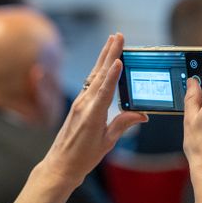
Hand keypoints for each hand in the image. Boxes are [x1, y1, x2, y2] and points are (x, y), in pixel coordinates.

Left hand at [40, 33, 147, 186]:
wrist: (60, 166)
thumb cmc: (83, 158)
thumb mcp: (107, 143)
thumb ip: (122, 125)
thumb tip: (141, 114)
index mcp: (92, 116)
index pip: (105, 90)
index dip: (113, 74)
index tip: (120, 58)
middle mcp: (84, 105)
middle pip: (99, 74)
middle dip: (109, 54)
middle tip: (118, 36)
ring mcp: (79, 103)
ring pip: (94, 75)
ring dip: (104, 58)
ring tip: (112, 41)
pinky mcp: (77, 105)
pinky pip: (90, 83)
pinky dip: (99, 71)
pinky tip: (104, 64)